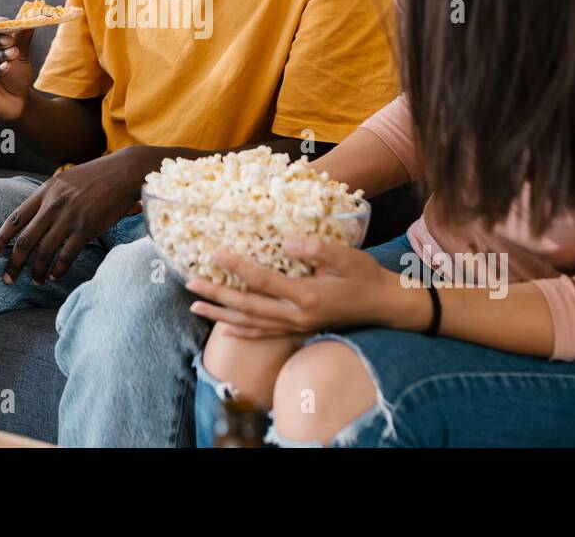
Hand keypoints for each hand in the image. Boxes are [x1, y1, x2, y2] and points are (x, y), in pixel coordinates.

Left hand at [0, 151, 147, 284]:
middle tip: (7, 278)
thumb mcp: (66, 179)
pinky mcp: (86, 229)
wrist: (123, 173)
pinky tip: (54, 276)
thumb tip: (36, 214)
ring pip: (44, 252)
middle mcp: (53, 206)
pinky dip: (58, 270)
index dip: (2, 237)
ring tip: (34, 280)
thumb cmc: (96, 175)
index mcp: (46, 191)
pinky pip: (66, 256)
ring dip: (36, 270)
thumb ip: (50, 195)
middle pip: (25, 240)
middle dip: (13, 263)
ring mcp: (69, 218)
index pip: (16, 218)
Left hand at [186, 238, 424, 338]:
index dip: (236, 267)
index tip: (214, 254)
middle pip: (247, 306)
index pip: (262, 281)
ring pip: (250, 324)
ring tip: (196, 306)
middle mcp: (296, 316)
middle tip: (191, 284)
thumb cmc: (365, 276)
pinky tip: (225, 328)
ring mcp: (296, 327)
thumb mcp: (346, 257)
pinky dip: (241, 331)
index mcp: (306, 296)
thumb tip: (287, 241)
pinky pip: (264, 334)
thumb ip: (316, 249)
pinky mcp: (298, 330)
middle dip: (216, 295)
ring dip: (221, 315)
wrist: (383, 306)